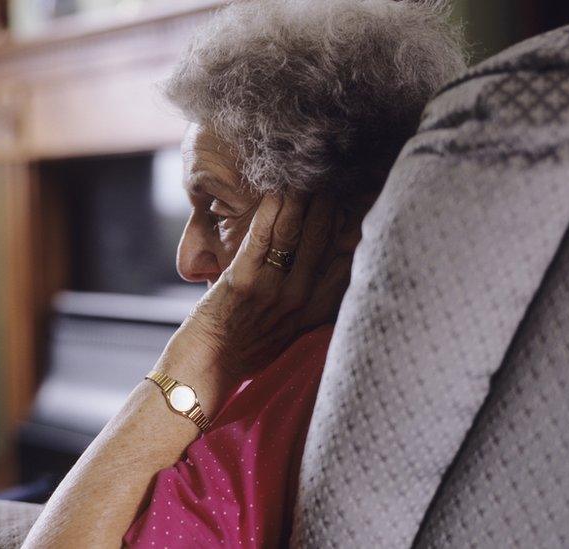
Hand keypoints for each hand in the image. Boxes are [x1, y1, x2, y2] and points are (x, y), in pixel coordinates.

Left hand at [173, 192, 352, 379]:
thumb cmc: (246, 347)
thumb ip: (312, 305)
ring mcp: (271, 291)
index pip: (345, 264)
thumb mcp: (292, 332)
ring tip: (308, 175)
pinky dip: (271, 210)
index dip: (354, 231)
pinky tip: (277, 189)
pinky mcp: (242, 282)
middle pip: (322, 241)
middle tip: (334, 177)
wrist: (208, 367)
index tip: (361, 204)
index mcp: (313, 312)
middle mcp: (298, 300)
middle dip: (329, 205)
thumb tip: (332, 273)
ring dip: (302, 200)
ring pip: (294, 234)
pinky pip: (261, 237)